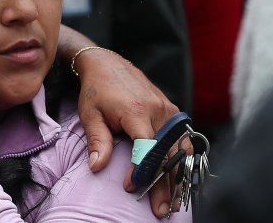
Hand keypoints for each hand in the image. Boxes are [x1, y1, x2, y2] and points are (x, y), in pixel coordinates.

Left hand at [73, 47, 179, 217]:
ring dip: (177, 176)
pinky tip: (178, 180)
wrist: (107, 64)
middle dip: (165, 184)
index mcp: (136, 110)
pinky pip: (182, 140)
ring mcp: (169, 110)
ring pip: (180, 149)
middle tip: (160, 210)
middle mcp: (158, 110)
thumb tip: (97, 167)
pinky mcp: (172, 112)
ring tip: (173, 201)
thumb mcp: (90, 115)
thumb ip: (97, 141)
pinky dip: (181, 161)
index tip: (132, 186)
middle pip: (168, 153)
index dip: (142, 170)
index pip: (147, 147)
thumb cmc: (96, 91)